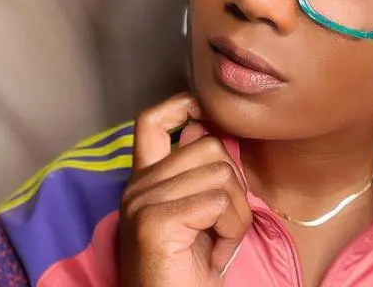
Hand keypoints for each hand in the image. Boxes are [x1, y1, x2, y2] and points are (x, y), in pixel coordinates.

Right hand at [119, 93, 251, 286]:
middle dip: (234, 186)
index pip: (152, 120)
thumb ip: (195, 171)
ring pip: (221, 173)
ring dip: (236, 213)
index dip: (180, 105)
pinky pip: (219, 203)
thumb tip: (202, 126)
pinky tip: (216, 254)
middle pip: (210, 146)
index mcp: (145, 179)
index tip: (203, 113)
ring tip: (218, 241)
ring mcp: (141, 203)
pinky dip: (231, 230)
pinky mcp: (154, 223)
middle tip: (223, 224)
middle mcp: (136, 186)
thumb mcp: (195, 211)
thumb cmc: (191, 267)